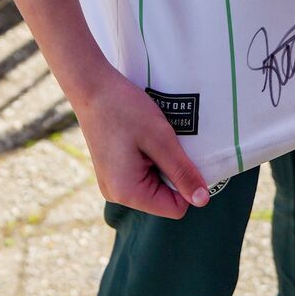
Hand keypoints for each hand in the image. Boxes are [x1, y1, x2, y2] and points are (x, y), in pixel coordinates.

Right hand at [70, 67, 210, 218]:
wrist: (91, 87)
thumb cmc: (126, 109)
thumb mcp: (161, 139)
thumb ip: (182, 172)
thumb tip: (202, 200)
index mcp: (128, 193)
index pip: (175, 208)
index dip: (187, 184)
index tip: (185, 155)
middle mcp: (117, 194)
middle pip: (163, 197)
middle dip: (173, 171)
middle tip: (167, 141)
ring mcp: (112, 183)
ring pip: (154, 184)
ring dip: (162, 162)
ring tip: (154, 137)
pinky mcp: (112, 171)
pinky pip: (141, 174)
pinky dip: (150, 158)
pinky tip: (144, 137)